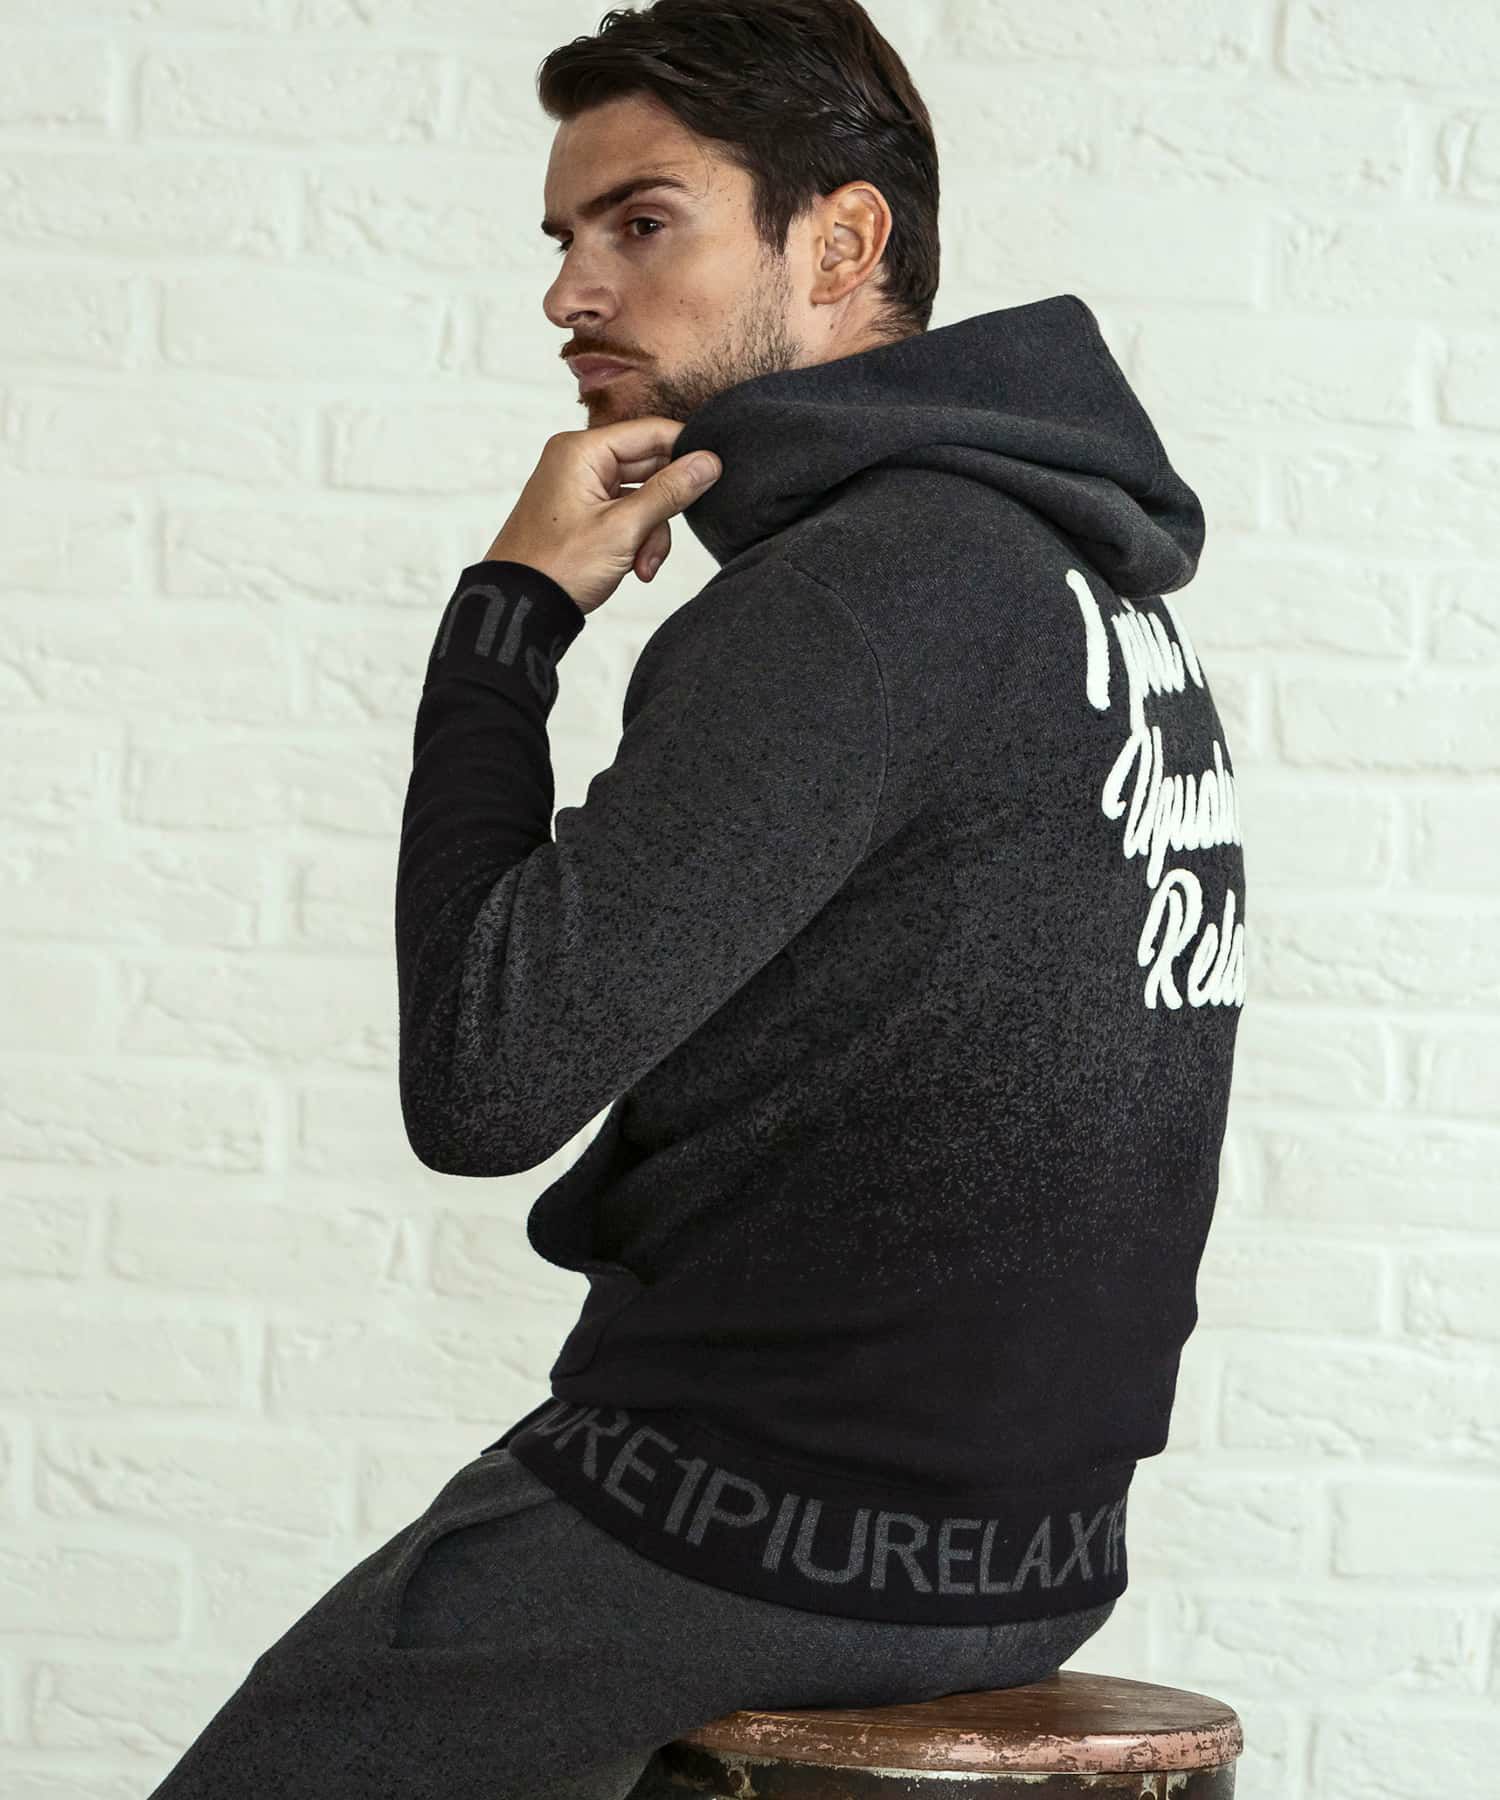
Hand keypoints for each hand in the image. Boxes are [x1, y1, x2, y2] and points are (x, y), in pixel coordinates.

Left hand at [480, 417, 721, 616]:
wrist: (520, 608)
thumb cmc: (556, 567)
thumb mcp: (623, 529)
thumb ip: (669, 492)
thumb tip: (708, 462)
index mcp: (582, 451)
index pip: (651, 432)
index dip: (686, 452)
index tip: (715, 475)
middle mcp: (580, 461)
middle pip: (649, 467)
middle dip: (665, 508)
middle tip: (664, 540)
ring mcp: (581, 488)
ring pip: (642, 496)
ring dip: (652, 533)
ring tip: (644, 566)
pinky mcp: (584, 513)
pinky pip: (626, 514)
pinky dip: (636, 540)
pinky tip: (634, 568)